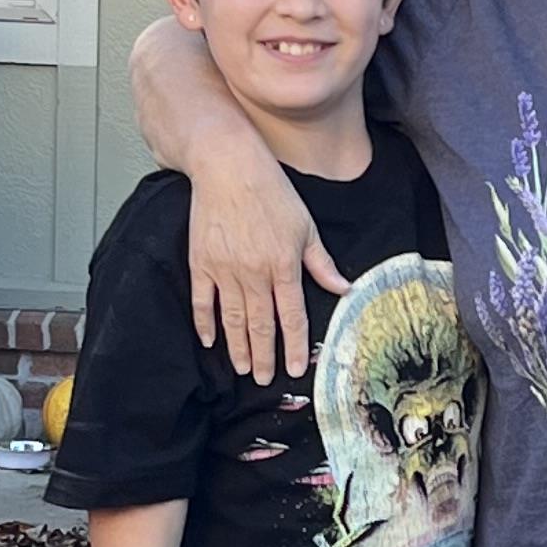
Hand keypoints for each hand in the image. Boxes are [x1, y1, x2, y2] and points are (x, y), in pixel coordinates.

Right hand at [187, 129, 344, 383]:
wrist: (227, 165)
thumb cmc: (272, 191)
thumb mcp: (306, 226)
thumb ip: (321, 263)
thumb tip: (344, 289)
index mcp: (284, 265)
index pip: (292, 317)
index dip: (294, 347)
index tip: (294, 370)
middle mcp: (255, 273)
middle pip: (261, 326)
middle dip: (263, 357)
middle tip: (263, 380)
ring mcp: (226, 270)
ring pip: (233, 320)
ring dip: (238, 347)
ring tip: (241, 369)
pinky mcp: (202, 262)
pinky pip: (204, 301)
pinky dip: (206, 323)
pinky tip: (210, 341)